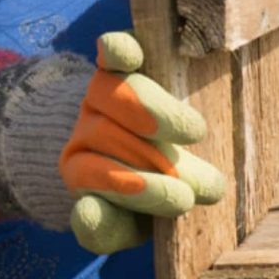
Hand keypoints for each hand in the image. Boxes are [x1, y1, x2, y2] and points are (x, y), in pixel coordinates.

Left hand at [60, 32, 224, 254]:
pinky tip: (124, 54)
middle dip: (156, 159)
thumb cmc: (143, 199)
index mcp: (80, 171)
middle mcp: (86, 130)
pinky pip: (114, 51)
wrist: (147, 154)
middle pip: (105, 135)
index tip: (182, 200)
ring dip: (152, 113)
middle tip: (198, 180)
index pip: (90, 176)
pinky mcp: (122, 64)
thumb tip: (86, 210)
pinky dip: (118, 50)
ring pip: (112, 95)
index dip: (135, 189)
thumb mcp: (124, 224)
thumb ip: (105, 229)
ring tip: (192, 133)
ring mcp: (101, 95)